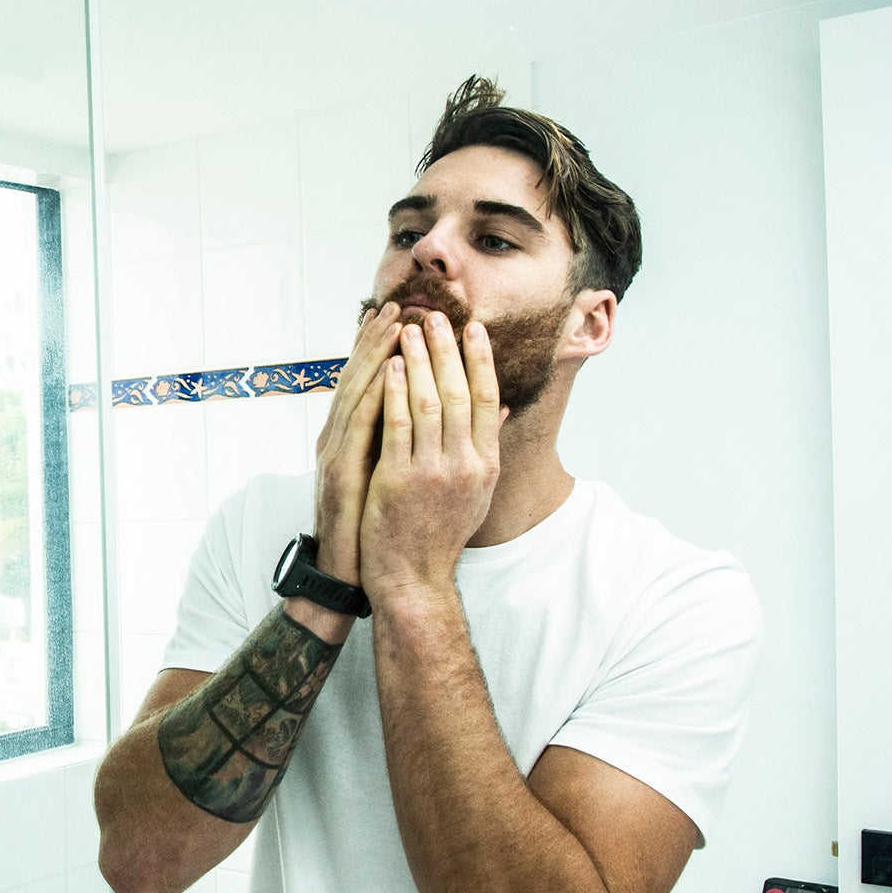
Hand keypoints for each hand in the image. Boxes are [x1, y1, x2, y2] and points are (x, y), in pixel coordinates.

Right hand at [312, 302, 402, 583]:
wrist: (350, 573)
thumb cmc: (371, 528)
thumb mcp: (387, 478)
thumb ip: (401, 445)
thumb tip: (431, 418)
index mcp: (351, 440)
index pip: (368, 385)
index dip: (381, 349)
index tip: (400, 316)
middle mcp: (338, 439)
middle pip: (358, 380)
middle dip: (377, 340)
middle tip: (395, 304)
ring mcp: (336, 453)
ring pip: (356, 393)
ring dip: (373, 355)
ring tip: (391, 323)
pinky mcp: (341, 472)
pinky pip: (359, 425)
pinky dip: (371, 392)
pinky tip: (385, 370)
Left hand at [359, 313, 503, 603]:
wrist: (414, 576)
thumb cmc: (440, 531)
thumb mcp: (476, 491)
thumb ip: (485, 447)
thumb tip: (500, 407)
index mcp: (485, 463)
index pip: (487, 399)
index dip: (480, 360)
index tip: (473, 327)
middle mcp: (466, 465)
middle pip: (460, 393)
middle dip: (448, 350)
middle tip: (436, 316)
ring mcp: (433, 472)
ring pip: (431, 403)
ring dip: (421, 361)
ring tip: (410, 329)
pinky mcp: (401, 481)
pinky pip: (398, 426)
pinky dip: (396, 392)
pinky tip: (391, 366)